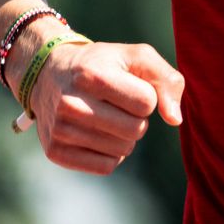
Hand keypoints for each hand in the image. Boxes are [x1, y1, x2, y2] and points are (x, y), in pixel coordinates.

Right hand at [28, 40, 184, 173]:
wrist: (48, 75)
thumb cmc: (103, 64)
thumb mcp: (136, 57)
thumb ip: (167, 80)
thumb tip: (175, 120)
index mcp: (92, 76)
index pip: (147, 102)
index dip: (147, 96)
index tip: (130, 87)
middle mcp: (71, 104)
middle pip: (136, 130)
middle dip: (137, 118)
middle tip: (119, 105)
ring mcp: (60, 130)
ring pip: (123, 150)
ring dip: (125, 136)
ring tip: (106, 117)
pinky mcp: (55, 152)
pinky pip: (106, 167)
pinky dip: (112, 154)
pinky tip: (99, 135)